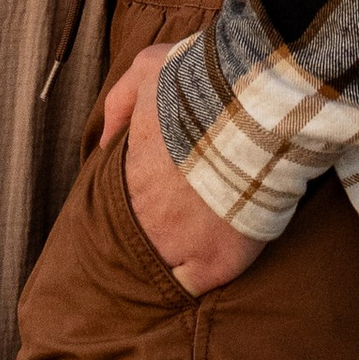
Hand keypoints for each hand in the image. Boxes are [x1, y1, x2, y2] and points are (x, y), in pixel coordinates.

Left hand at [101, 41, 265, 293]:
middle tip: (170, 228)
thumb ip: (120, 103)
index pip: (116, 209)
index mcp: (128, 179)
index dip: (131, 207)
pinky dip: (200, 282)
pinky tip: (207, 270)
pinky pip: (198, 287)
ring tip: (189, 251)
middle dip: (150, 237)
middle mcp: (147, 219)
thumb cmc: (202, 84)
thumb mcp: (150, 71)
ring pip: (164, 271)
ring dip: (173, 261)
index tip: (149, 201)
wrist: (254, 107)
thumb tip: (104, 141)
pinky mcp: (219, 262)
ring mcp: (181, 245)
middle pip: (138, 243)